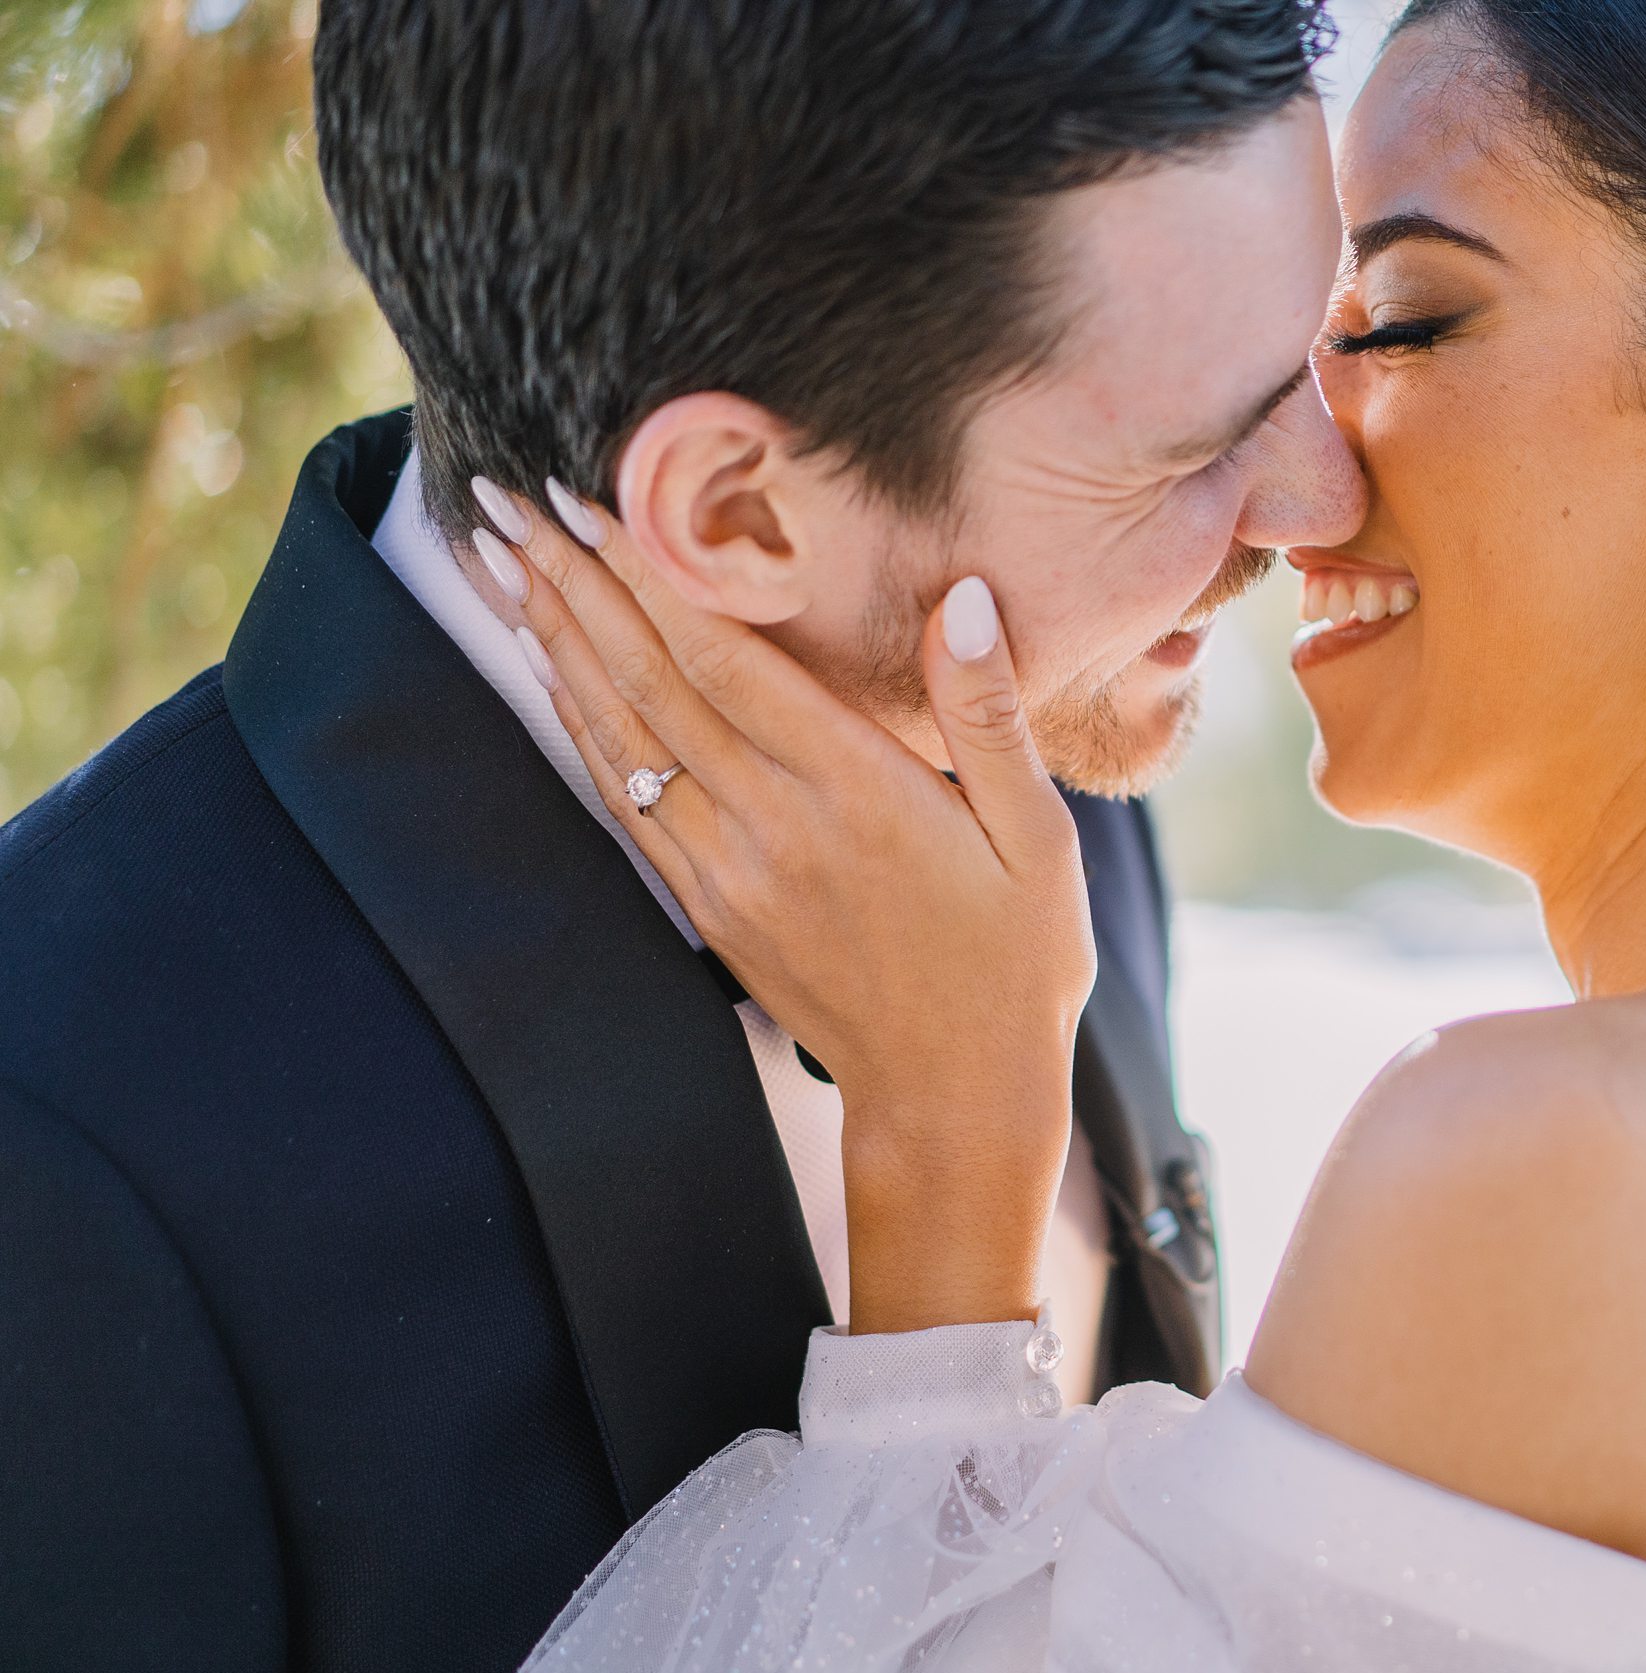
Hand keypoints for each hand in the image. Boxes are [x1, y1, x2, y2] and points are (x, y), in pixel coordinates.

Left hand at [484, 480, 1094, 1335]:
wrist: (957, 1097)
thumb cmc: (1016, 961)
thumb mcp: (1039, 836)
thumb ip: (989, 713)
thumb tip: (962, 596)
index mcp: (858, 790)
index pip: (725, 657)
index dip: (650, 573)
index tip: (591, 496)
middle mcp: (776, 824)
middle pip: (651, 681)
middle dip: (574, 582)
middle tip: (508, 500)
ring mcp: (730, 869)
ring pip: (622, 734)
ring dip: (554, 641)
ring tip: (500, 560)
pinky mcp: (710, 907)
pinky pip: (627, 799)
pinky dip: (581, 726)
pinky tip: (550, 672)